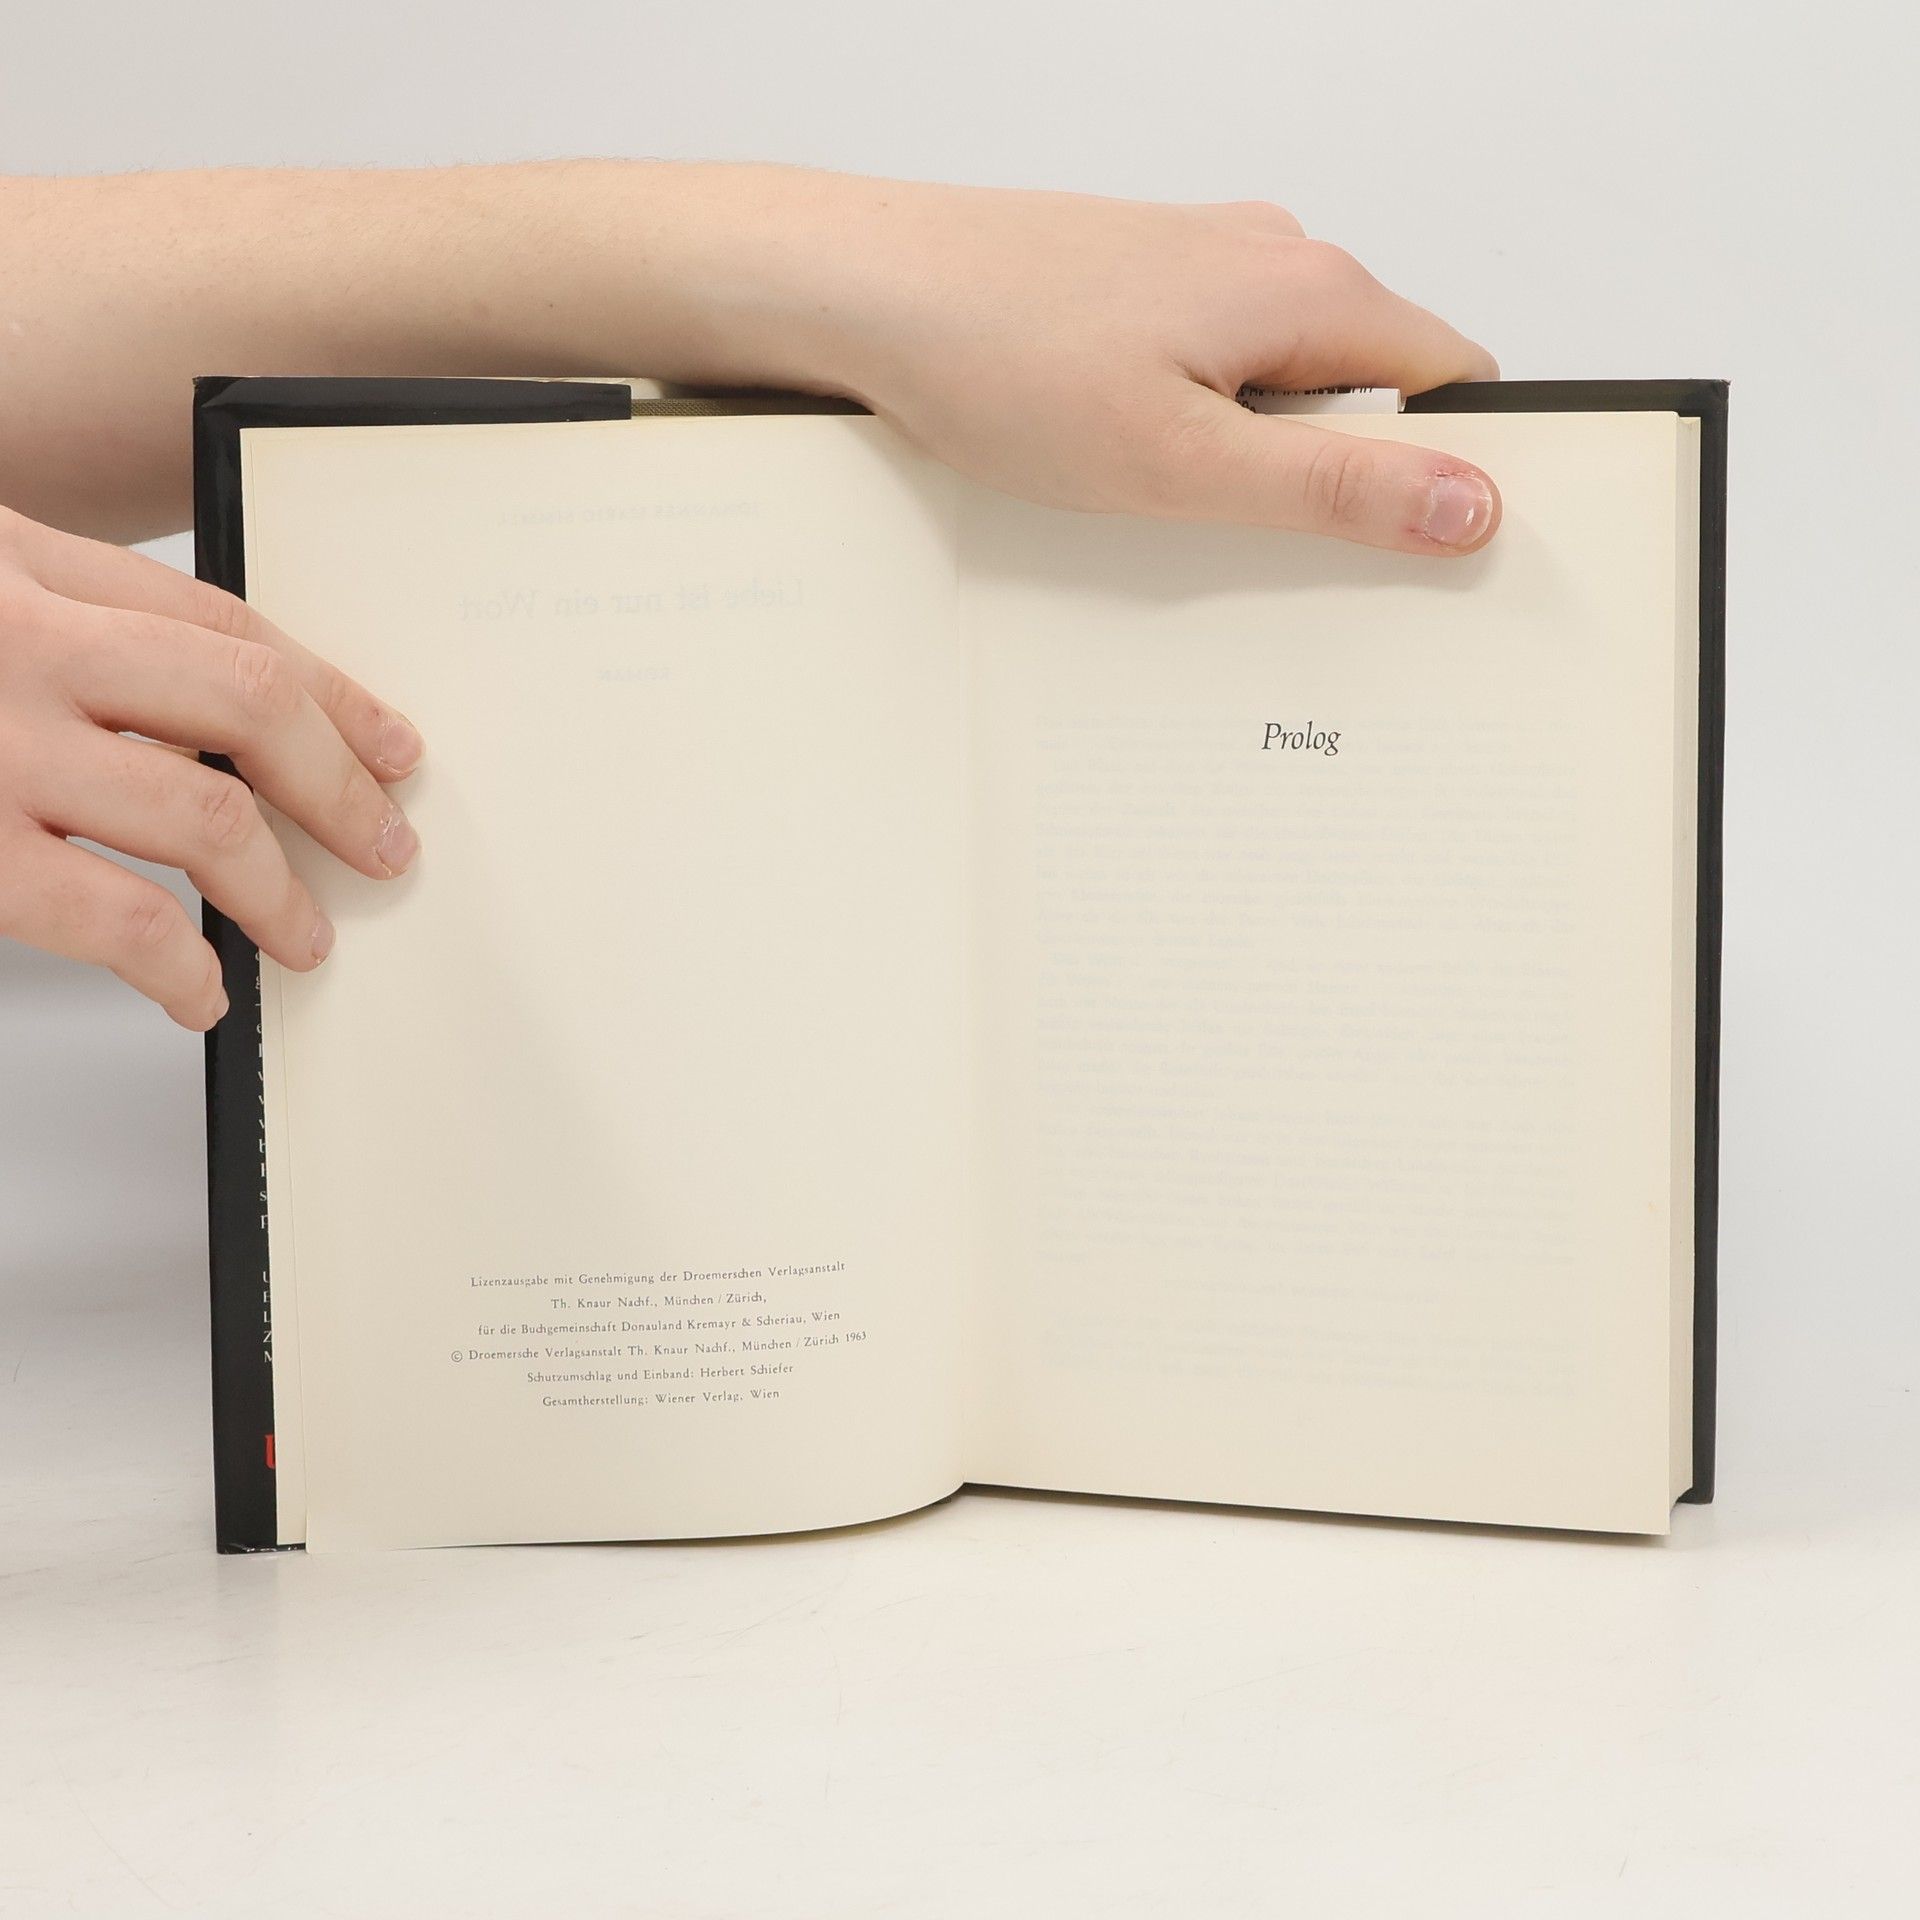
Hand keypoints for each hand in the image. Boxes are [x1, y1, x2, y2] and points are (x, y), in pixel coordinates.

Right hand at [0, 506, 421, 1028]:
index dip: (333, 695)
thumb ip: (65, 628)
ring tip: (306, 936)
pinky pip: (120, 920)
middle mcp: (22, 640)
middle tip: (386, 845)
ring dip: (279, 890)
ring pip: (205, 815)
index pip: (226, 623)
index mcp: (23, 564)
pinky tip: (201, 989)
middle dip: (338, 786)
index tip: (396, 749)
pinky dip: (180, 968)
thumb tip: (217, 722)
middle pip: (244, 701)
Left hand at [767, 179, 1501, 554]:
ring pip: (1285, 383)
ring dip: (1257, 457)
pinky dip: (1197, 426)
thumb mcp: (1183, 461)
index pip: (1454, 382)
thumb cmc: (1001, 360)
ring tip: (1175, 505)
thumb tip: (1466, 504)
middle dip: (1343, 478)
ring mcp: (1201, 266)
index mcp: (1309, 290)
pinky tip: (1129, 467)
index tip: (1422, 553)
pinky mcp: (1141, 287)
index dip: (1453, 472)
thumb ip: (1331, 490)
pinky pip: (1214, 370)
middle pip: (1372, 387)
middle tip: (1270, 551)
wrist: (867, 291)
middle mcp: (1270, 258)